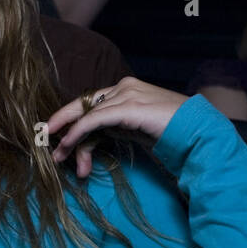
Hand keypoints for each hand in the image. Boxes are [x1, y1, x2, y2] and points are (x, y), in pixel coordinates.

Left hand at [47, 76, 189, 177]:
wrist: (197, 133)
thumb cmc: (170, 134)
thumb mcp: (135, 131)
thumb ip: (114, 130)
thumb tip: (89, 143)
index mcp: (126, 90)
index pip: (91, 105)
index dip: (71, 123)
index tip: (57, 140)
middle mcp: (123, 87)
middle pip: (84, 108)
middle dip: (64, 129)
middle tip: (49, 148)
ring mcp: (125, 94)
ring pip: (85, 115)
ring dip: (70, 140)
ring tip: (62, 160)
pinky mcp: (127, 106)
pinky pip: (93, 120)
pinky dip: (78, 132)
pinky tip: (68, 145)